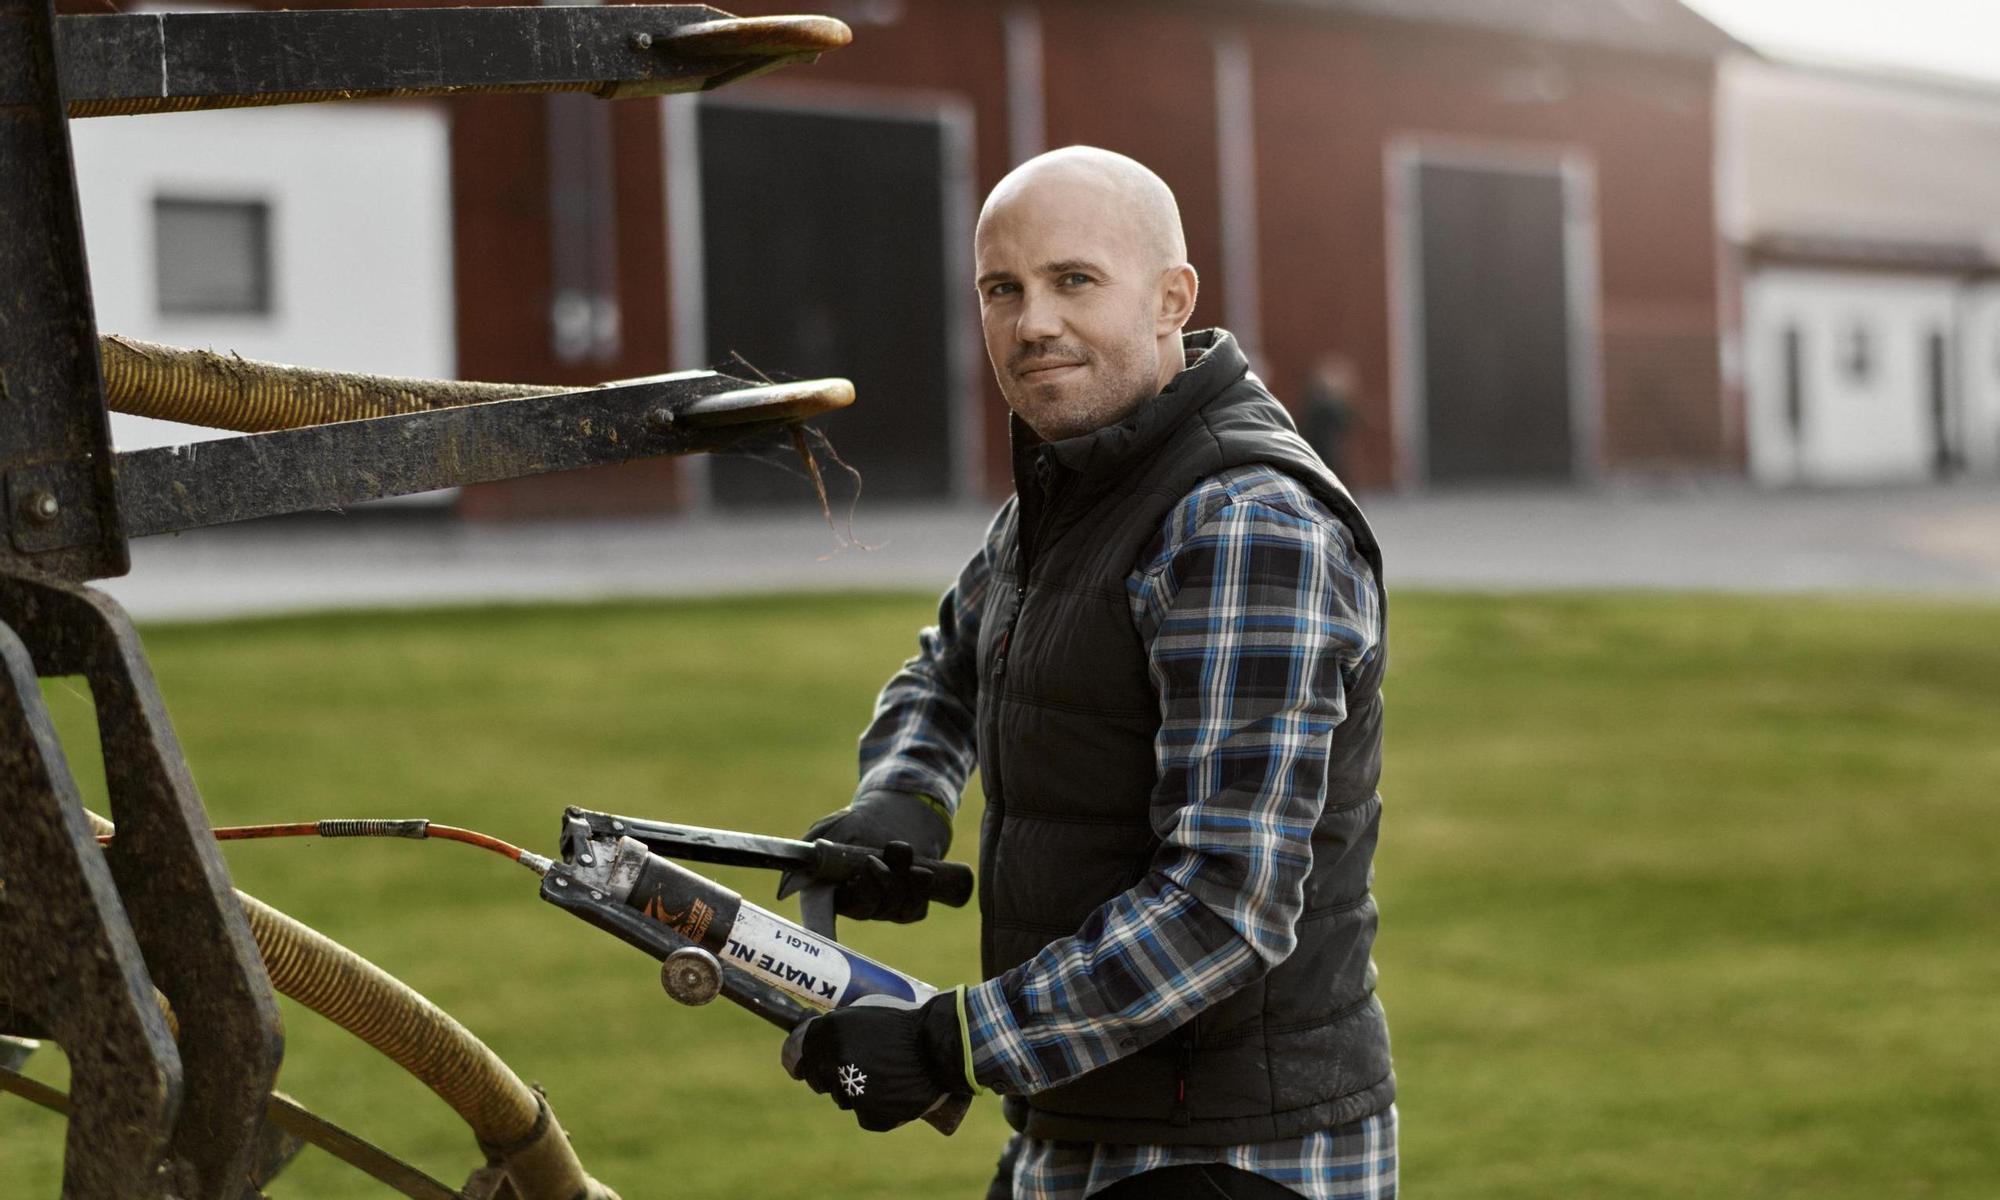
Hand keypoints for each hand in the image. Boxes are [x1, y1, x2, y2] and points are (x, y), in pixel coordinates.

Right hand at [777, 790, 950, 923]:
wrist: (899, 815)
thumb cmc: (858, 823)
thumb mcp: (833, 827)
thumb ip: (813, 850)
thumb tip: (786, 889)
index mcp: (828, 888)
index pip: (819, 917)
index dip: (821, 929)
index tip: (824, 938)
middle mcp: (854, 903)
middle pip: (863, 910)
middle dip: (873, 884)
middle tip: (874, 860)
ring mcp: (881, 909)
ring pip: (891, 907)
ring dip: (899, 878)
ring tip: (900, 848)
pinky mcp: (906, 909)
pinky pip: (914, 909)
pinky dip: (919, 889)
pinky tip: (920, 871)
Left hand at [782, 993, 968, 1131]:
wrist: (943, 1045)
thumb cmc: (907, 1023)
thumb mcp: (867, 1009)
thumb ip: (839, 1025)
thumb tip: (816, 1036)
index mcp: (830, 1032)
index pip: (795, 1054)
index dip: (799, 1058)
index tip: (801, 1064)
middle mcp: (835, 1062)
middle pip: (818, 1079)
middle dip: (831, 1073)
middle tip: (858, 1065)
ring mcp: (853, 1092)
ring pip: (843, 1098)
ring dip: (856, 1090)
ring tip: (886, 1074)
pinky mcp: (872, 1116)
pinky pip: (866, 1115)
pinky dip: (877, 1107)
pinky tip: (894, 1091)